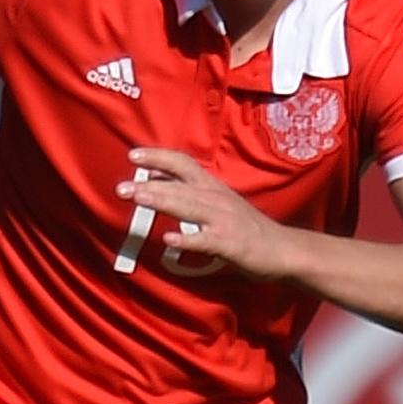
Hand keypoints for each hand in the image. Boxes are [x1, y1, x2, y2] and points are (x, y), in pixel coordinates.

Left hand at [118, 148, 296, 278]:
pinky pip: (206, 241)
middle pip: (179, 187)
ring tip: (138, 199)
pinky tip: (169, 239)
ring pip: (189, 207)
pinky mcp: (230, 243)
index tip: (133, 154)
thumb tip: (153, 177)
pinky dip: (188, 239)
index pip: (183, 163)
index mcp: (211, 187)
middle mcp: (216, 198)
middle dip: (149, 186)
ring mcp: (223, 220)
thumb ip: (186, 189)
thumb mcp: (216, 200)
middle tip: (120, 188)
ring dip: (163, 201)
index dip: (158, 157)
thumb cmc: (243, 225)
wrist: (282, 249)